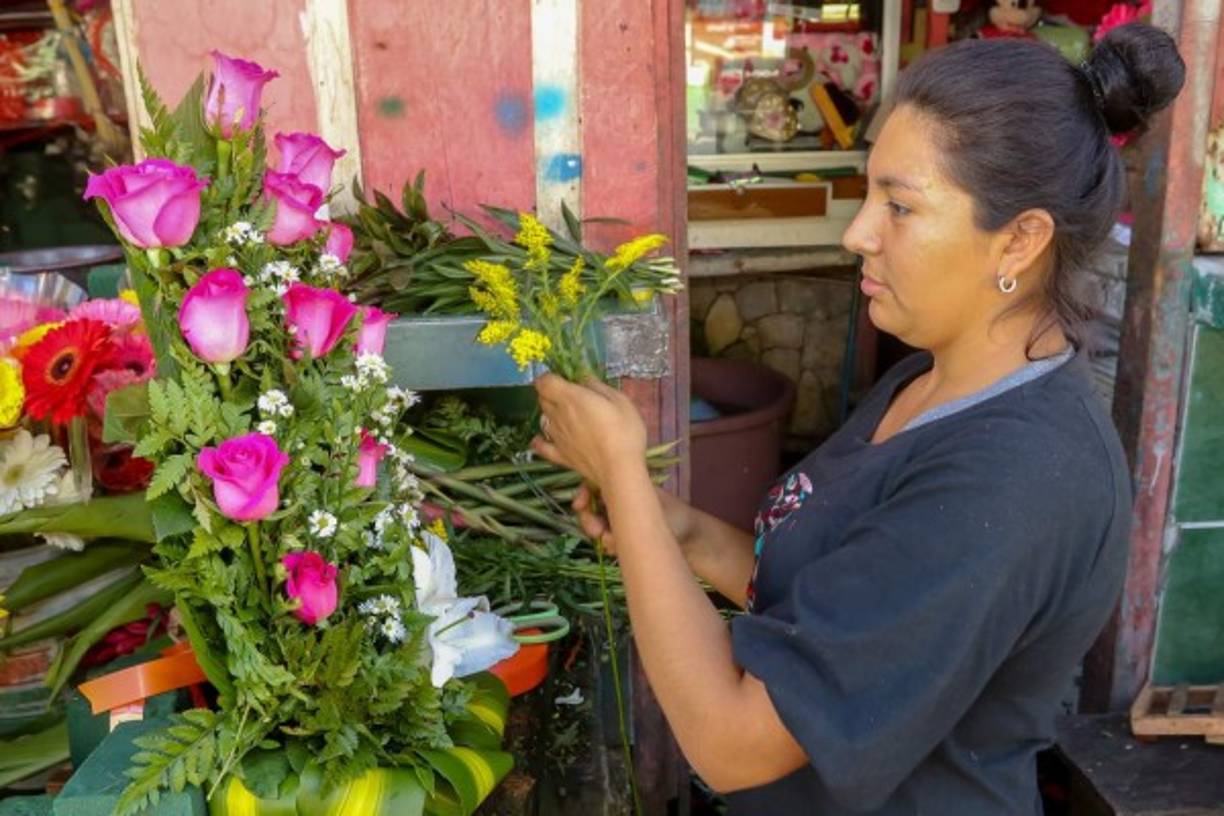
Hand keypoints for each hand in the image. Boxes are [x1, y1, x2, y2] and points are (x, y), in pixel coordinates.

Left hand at [531, 374, 647, 489]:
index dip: (549, 377)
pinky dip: (540, 440)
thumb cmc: (624, 431)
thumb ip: (598, 387)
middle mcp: (558, 415)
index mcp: (571, 398)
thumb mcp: (619, 400)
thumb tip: (585, 377)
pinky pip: (542, 446)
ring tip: (565, 415)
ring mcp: (556, 437)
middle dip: (552, 393)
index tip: (563, 378)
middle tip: (571, 395)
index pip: (544, 382)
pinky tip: (542, 438)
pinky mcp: (560, 455)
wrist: (619, 469)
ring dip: (550, 413)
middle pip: (543, 399)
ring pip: (543, 419)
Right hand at [572, 482, 698, 559]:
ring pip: (598, 526)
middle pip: (592, 507)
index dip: (583, 493)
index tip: (578, 505)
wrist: (693, 542)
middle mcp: (621, 502)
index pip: (596, 483)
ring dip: (602, 536)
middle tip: (596, 532)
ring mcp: (623, 521)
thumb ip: (628, 502)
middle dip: (590, 520)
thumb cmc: (677, 517)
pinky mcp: (626, 538)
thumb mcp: (652, 504)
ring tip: (613, 543)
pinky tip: (618, 550)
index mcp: (627, 486)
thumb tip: (602, 501)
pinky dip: (610, 546)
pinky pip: (608, 541)